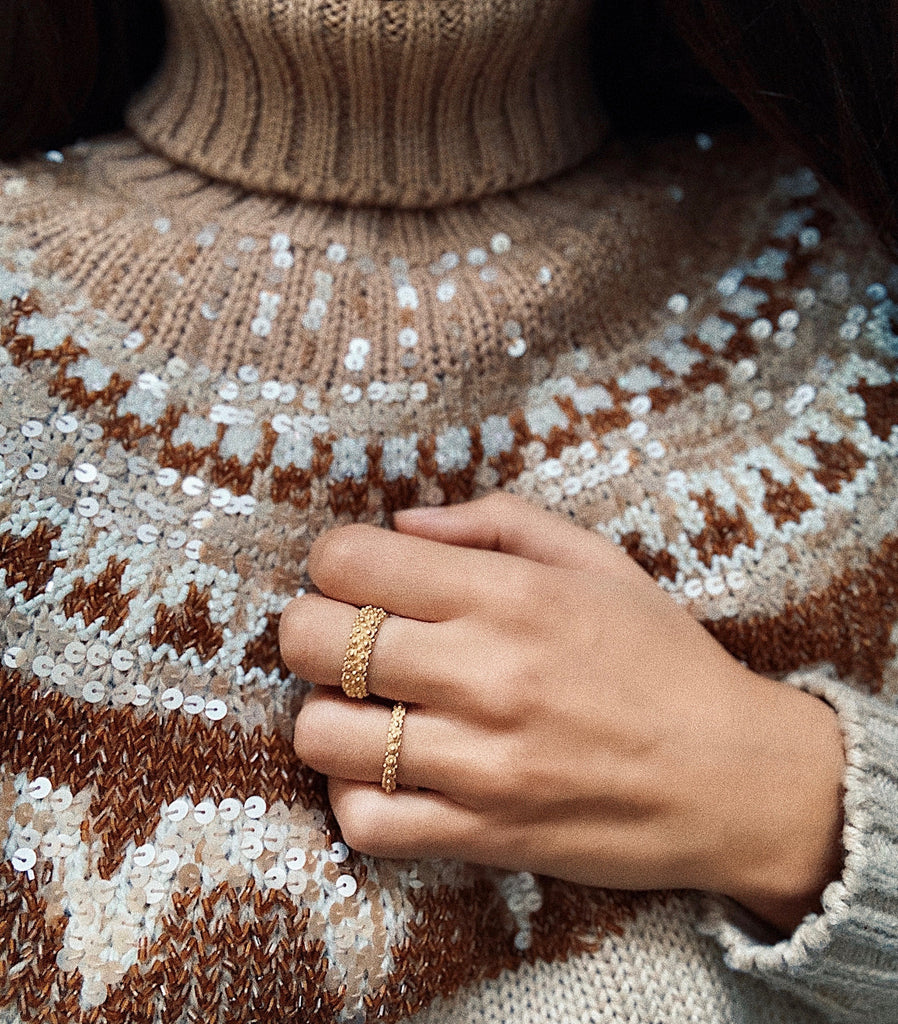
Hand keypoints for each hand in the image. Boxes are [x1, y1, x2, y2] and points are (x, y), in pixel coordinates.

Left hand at [280, 493, 845, 933]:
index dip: (336, 561)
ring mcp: (478, 764)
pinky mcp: (481, 836)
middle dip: (311, 629)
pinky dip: (354, 794)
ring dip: (328, 712)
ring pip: (319, 733)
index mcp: (509, 594)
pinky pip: (362, 822)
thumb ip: (494, 519)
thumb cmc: (662, 656)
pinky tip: (388, 771)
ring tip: (368, 707)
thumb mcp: (596, 559)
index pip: (347, 560)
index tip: (361, 576)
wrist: (734, 776)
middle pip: (311, 640)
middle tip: (348, 638)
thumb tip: (401, 522)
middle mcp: (484, 674)